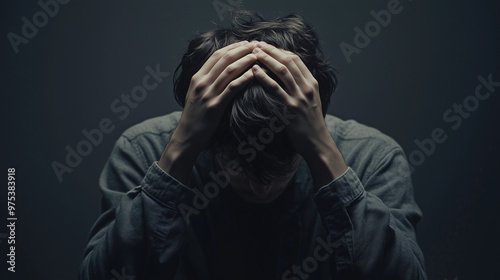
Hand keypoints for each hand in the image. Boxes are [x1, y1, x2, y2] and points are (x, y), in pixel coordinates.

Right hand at [159, 41, 257, 183]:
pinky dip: (244, 79)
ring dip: (245, 61)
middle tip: (256, 46)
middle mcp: (201, 83)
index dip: (232, 47)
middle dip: (242, 50)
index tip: (246, 43)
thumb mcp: (196, 95)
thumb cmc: (195, 118)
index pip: (216, 55)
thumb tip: (221, 72)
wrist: (187, 138)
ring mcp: (207, 94)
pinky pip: (231, 88)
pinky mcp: (214, 106)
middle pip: (224, 59)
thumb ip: (207, 82)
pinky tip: (254, 74)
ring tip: (258, 57)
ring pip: (229, 71)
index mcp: (197, 78)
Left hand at [251, 42, 347, 187]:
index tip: (266, 46)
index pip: (295, 59)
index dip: (280, 50)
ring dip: (266, 59)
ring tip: (253, 53)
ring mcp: (300, 97)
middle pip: (288, 61)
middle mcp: (307, 87)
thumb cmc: (310, 124)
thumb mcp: (311, 101)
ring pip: (282, 71)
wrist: (317, 143)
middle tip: (257, 45)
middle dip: (271, 50)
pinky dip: (264, 77)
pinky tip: (254, 71)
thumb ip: (301, 88)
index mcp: (312, 83)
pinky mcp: (291, 108)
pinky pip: (276, 89)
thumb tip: (287, 77)